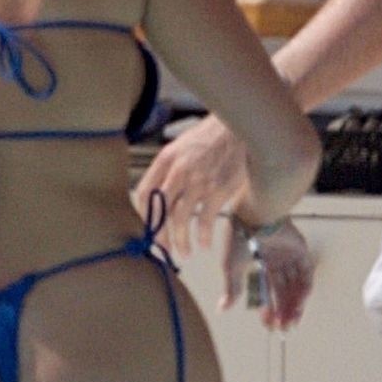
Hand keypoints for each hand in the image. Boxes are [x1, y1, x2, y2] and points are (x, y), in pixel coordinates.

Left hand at [135, 114, 247, 256]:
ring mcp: (198, 182)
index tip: (149, 227)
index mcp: (165, 160)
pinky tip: (205, 245)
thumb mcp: (180, 146)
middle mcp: (178, 172)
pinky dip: (204, 237)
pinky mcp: (217, 191)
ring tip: (184, 253)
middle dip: (160, 235)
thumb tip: (156, 196)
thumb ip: (167, 169)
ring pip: (181, 220)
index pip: (144, 193)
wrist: (237, 128)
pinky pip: (206, 221)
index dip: (144, 214)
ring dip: (181, 242)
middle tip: (164, 249)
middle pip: (160, 211)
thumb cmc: (208, 139)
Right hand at [221, 220, 315, 330]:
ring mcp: (290, 255)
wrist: (254, 216)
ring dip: (294, 306)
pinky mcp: (301, 250)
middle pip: (283, 291)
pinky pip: (306, 275)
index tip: (268, 324)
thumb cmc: (238, 239)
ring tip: (290, 323)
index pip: (267, 289)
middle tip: (283, 330)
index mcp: (260, 261)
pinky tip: (298, 307)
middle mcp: (276, 259)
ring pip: (295, 286)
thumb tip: (222, 310)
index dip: (268, 308)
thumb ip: (231, 289)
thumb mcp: (231, 268)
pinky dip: (303, 292)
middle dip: (283, 311)